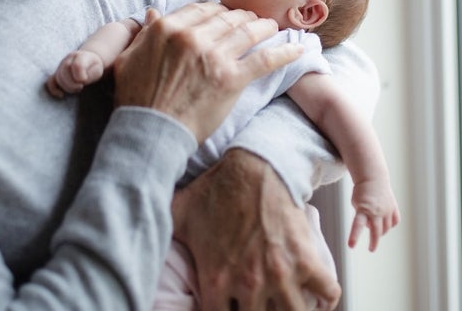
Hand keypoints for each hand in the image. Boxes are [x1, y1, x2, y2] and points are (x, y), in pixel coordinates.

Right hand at [46, 50, 104, 96]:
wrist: (87, 61)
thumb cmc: (93, 67)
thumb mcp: (97, 70)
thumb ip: (91, 75)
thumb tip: (81, 81)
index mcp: (81, 56)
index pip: (77, 64)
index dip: (79, 74)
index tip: (83, 81)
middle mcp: (68, 59)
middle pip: (65, 69)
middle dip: (72, 83)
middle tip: (81, 87)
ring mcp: (61, 66)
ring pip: (58, 77)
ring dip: (67, 87)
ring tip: (78, 88)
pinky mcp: (56, 74)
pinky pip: (50, 81)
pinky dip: (53, 89)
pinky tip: (61, 95)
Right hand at [113, 3, 302, 142]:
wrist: (151, 133)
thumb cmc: (137, 99)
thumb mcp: (129, 59)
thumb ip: (145, 32)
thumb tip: (153, 11)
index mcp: (168, 28)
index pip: (201, 9)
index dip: (217, 10)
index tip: (226, 14)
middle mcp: (193, 37)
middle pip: (227, 17)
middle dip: (243, 16)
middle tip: (253, 19)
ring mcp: (214, 56)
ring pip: (248, 32)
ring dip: (264, 27)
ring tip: (273, 26)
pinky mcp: (232, 78)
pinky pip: (264, 60)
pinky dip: (284, 52)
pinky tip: (298, 49)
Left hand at [172, 149, 340, 309]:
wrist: (255, 164)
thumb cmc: (217, 189)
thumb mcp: (180, 213)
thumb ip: (158, 230)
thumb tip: (133, 231)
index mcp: (216, 281)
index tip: (228, 307)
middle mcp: (250, 285)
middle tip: (258, 305)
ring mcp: (281, 273)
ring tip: (285, 305)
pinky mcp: (307, 258)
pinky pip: (327, 294)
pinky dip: (325, 299)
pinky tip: (315, 295)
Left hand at [347, 179, 399, 250]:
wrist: (372, 177)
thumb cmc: (361, 192)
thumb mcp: (356, 203)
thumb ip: (362, 217)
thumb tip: (372, 228)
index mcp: (363, 208)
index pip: (357, 225)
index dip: (354, 236)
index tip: (351, 246)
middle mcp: (376, 210)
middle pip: (376, 232)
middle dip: (373, 242)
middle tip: (371, 249)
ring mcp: (386, 209)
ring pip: (386, 228)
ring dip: (381, 231)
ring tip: (375, 227)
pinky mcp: (393, 207)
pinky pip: (395, 221)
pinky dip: (390, 224)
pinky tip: (385, 222)